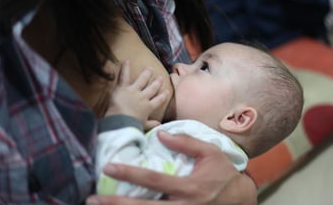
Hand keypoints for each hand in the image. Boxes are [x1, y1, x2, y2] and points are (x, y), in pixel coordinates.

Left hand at [86, 131, 257, 204]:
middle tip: (92, 199)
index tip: (109, 167)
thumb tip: (160, 135)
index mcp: (188, 187)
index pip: (153, 179)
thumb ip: (186, 143)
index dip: (130, 173)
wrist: (240, 200)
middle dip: (116, 204)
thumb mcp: (210, 153)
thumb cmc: (223, 174)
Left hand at [105, 61, 169, 123]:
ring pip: (142, 80)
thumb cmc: (132, 126)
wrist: (121, 121)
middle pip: (152, 88)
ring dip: (146, 74)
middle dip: (157, 83)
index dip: (163, 96)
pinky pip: (124, 76)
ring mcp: (134, 91)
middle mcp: (143, 97)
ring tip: (150, 68)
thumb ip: (151, 124)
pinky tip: (126, 60)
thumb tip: (159, 125)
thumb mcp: (143, 126)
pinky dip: (125, 68)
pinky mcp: (123, 88)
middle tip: (160, 77)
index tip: (167, 91)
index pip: (158, 101)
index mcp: (148, 107)